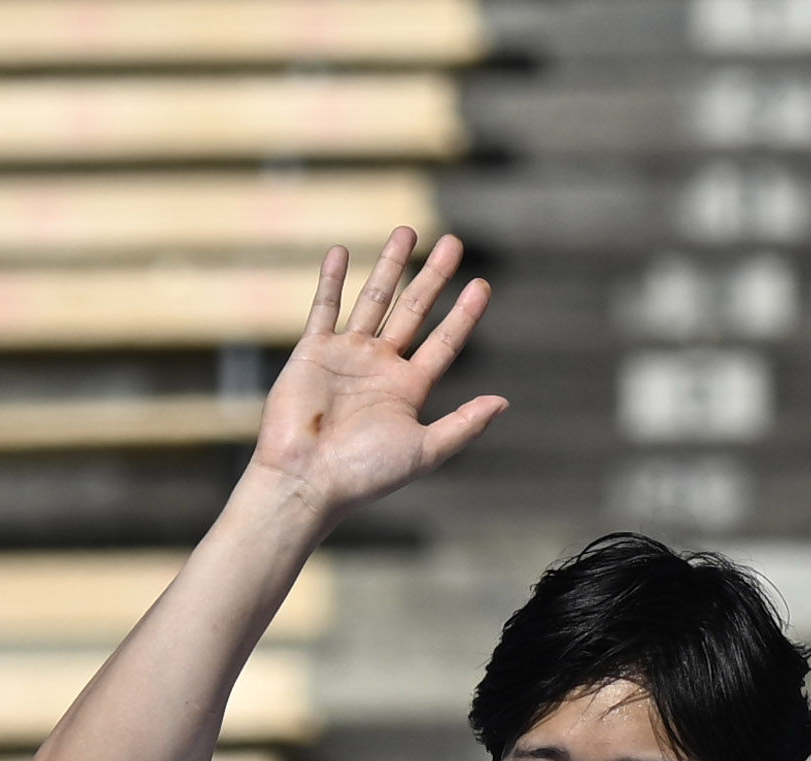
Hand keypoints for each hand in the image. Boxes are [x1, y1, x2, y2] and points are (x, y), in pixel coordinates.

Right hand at [245, 228, 504, 523]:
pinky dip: (332, 281)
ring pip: (374, 300)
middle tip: (453, 242)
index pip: (444, 342)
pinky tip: (342, 252)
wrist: (307, 479)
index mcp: (409, 389)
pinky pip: (324, 308)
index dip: (464, 315)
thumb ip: (463, 425)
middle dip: (433, 277)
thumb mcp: (424, 450)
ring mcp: (346, 356)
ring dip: (390, 266)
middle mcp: (380, 367)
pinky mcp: (312, 352)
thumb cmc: (365, 474)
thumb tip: (503, 402)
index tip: (482, 284)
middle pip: (413, 311)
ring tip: (407, 232)